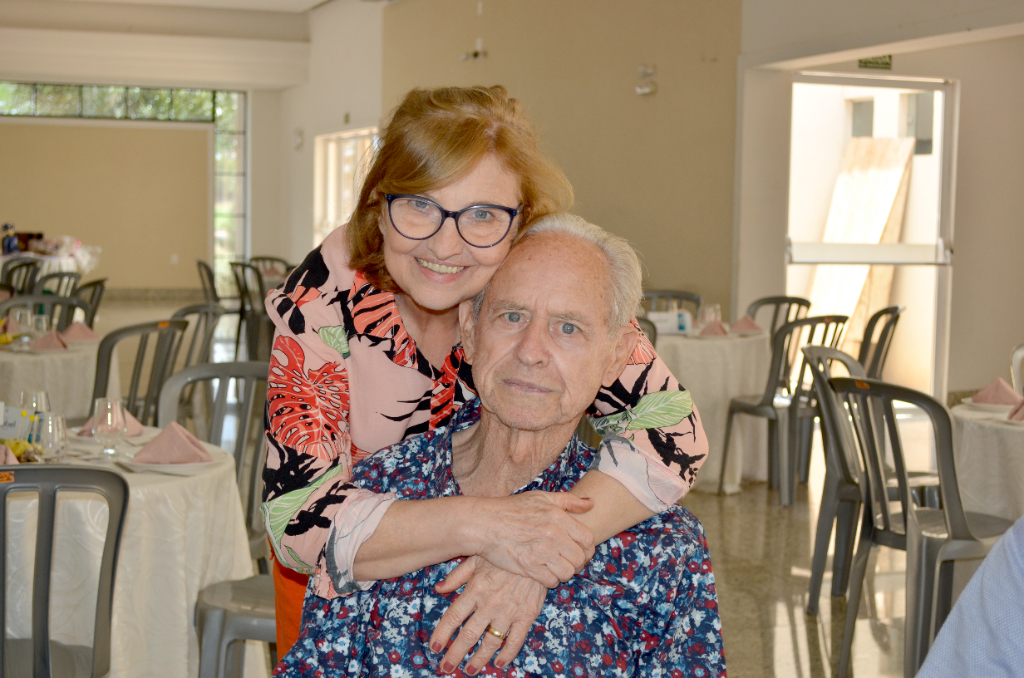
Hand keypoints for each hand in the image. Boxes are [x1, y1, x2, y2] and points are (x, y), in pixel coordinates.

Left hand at [430, 556, 546, 674]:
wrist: (536, 551)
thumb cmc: (503, 554)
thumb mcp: (476, 559)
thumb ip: (456, 576)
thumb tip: (438, 589)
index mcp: (475, 589)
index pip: (453, 617)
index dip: (442, 634)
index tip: (434, 647)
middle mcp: (489, 603)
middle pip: (468, 635)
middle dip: (455, 654)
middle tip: (446, 667)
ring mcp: (508, 612)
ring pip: (490, 642)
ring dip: (479, 659)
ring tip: (470, 670)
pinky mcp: (526, 616)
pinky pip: (515, 640)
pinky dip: (507, 655)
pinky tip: (499, 663)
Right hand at [473, 491, 594, 587]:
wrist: (484, 523)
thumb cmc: (512, 509)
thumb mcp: (541, 497)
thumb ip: (569, 501)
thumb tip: (591, 503)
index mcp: (558, 517)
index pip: (587, 540)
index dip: (586, 548)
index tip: (578, 549)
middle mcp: (552, 534)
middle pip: (580, 558)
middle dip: (576, 562)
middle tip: (566, 560)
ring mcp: (541, 552)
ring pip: (567, 572)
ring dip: (563, 572)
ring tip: (554, 566)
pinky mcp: (529, 567)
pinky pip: (551, 581)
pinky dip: (549, 580)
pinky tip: (542, 572)